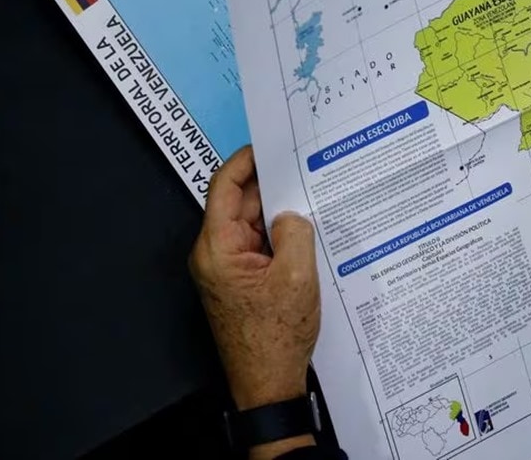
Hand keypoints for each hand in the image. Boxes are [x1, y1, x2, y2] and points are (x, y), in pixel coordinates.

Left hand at [189, 146, 319, 412]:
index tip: (270, 145)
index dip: (245, 161)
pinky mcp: (244, 283)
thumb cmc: (276, 338)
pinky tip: (310, 231)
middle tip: (305, 166)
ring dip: (281, 214)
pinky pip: (262, 248)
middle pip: (240, 205)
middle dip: (272, 186)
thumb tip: (292, 214)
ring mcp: (229, 270)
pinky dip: (283, 237)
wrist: (268, 385)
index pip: (223, 188)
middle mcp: (216, 256)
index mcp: (217, 249)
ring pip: (255, 226)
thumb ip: (295, 232)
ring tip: (314, 196)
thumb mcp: (297, 278)